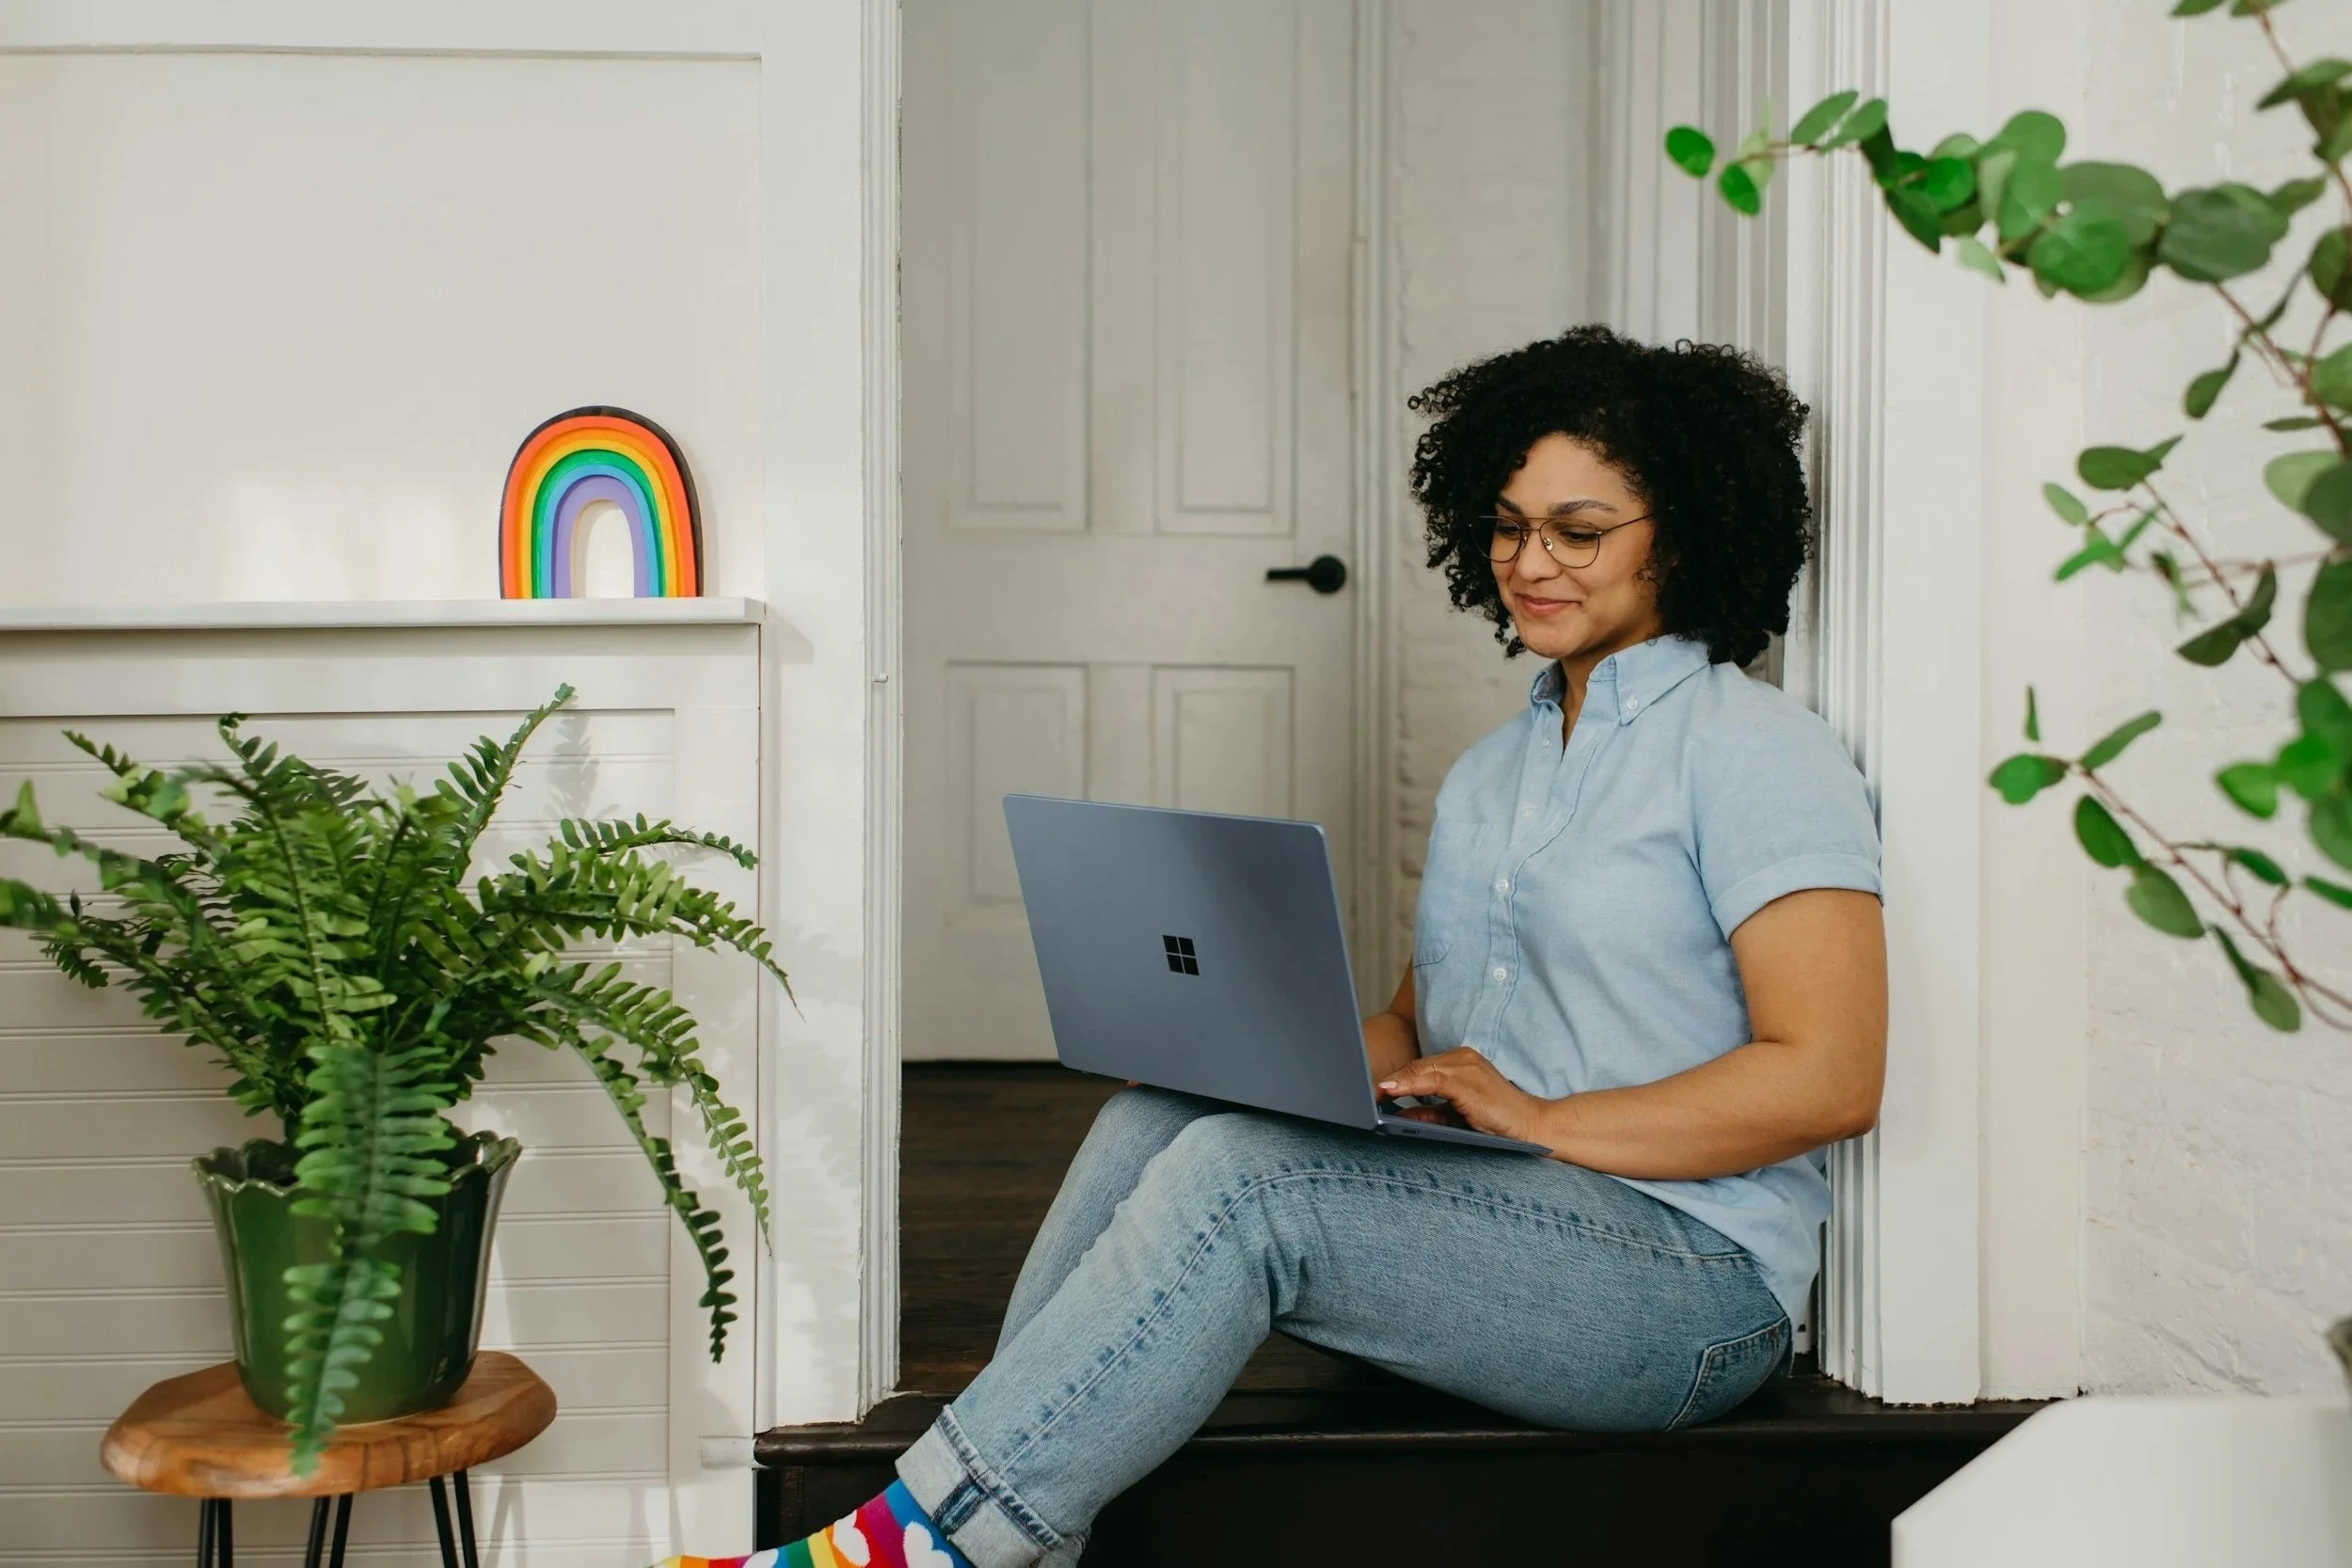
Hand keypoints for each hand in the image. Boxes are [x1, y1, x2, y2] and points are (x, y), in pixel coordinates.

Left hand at [1377, 1048, 1556, 1151]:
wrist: (1531, 1128)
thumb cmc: (1497, 1123)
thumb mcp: (1457, 1116)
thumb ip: (1431, 1112)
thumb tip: (1398, 1116)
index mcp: (1462, 1062)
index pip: (1420, 1067)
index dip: (1397, 1079)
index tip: (1372, 1089)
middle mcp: (1463, 1057)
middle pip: (1416, 1065)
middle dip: (1391, 1079)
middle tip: (1361, 1089)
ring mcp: (1466, 1065)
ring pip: (1420, 1070)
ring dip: (1394, 1082)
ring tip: (1370, 1092)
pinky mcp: (1466, 1079)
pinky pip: (1430, 1079)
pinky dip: (1406, 1084)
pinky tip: (1388, 1090)